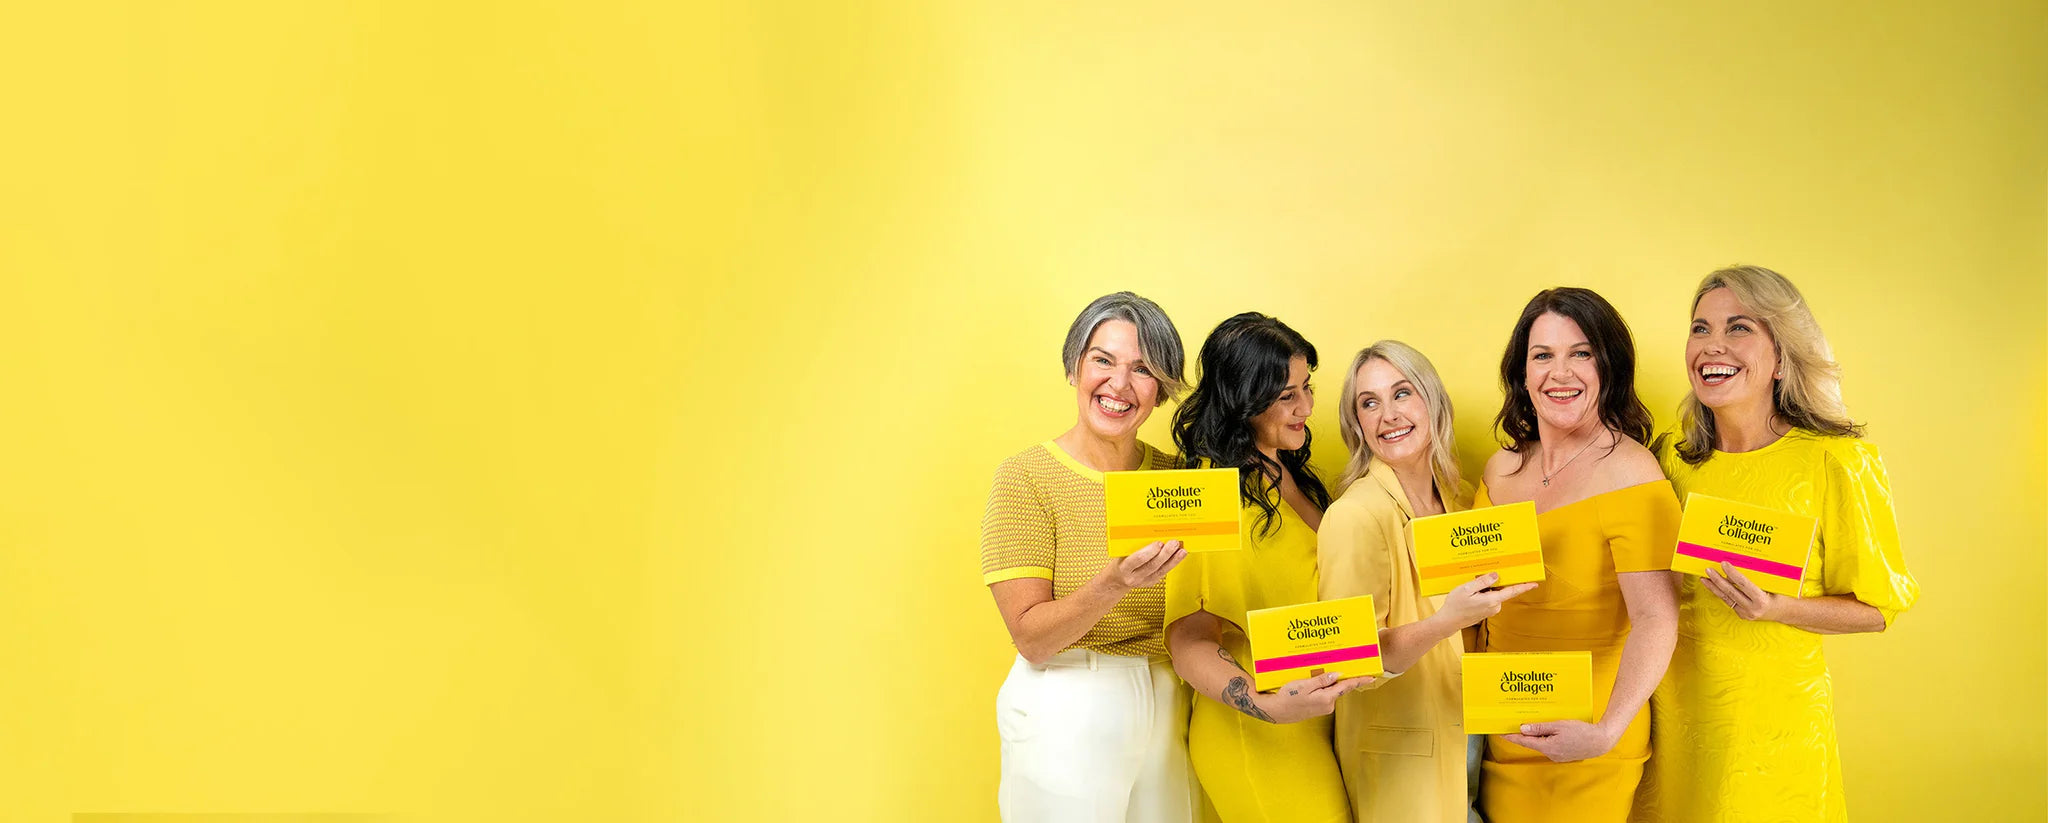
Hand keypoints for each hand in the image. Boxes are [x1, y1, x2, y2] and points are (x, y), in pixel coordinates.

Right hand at [1102, 540, 1186, 591]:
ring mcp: (1144, 581)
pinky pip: (1164, 572)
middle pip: (1152, 565)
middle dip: (1165, 553)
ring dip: (1173, 559)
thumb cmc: (1118, 562)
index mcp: (1124, 567)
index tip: (1159, 543)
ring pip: (1161, 570)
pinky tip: (1179, 556)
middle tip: (1174, 543)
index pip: (1138, 559)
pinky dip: (1173, 563)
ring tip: (1182, 550)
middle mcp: (1134, 576)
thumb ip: (1131, 545)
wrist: (1116, 580)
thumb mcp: (1119, 553)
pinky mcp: (1152, 582)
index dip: (1150, 551)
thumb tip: (1147, 531)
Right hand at [1253, 670, 1373, 723]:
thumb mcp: (1304, 685)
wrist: (1275, 711)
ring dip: (1329, 682)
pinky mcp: (1317, 708)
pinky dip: (1322, 687)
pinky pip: (1324, 694)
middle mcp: (1328, 705)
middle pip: (1339, 687)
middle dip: (1341, 677)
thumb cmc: (1287, 697)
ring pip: (1331, 691)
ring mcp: (1323, 708)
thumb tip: (1337, 675)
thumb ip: (1322, 680)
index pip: (1346, 687)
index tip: (1372, 677)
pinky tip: (1315, 681)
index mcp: (1326, 698)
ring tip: (1322, 671)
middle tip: (1345, 665)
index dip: (1359, 680)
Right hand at [1435, 572, 1538, 628]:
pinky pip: (1489, 598)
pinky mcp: (1486, 611)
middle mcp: (1495, 606)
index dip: (1524, 586)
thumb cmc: (1455, 605)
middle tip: (1482, 578)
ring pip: (1494, 594)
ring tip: (1471, 588)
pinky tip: (1472, 594)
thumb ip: (1483, 581)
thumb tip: (1496, 575)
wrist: (1448, 621)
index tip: (1534, 583)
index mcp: (1492, 600)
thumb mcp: (1467, 589)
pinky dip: (1483, 594)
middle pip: (1501, 590)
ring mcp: (1491, 610)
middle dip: (1494, 582)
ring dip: (1486, 588)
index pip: (1512, 591)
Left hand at [1500, 719, 1618, 762]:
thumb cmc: (1582, 732)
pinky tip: (1548, 730)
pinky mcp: (1564, 753)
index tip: (1500, 733)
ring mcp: (1557, 755)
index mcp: (1547, 747)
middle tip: (1513, 725)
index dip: (1512, 737)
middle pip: (1532, 743)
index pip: (1524, 742)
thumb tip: (1523, 728)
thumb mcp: (1559, 726)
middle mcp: (1550, 754)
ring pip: (1542, 744)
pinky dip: (1546, 738)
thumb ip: (1540, 728)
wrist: (1600, 741)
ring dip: (1536, 735)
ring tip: (1531, 725)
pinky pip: (1550, 744)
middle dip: (1523, 734)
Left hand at [1701, 562, 1783, 621]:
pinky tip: (1713, 586)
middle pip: (1731, 592)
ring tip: (1704, 578)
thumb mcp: (1775, 585)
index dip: (1732, 573)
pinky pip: (1730, 602)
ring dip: (1714, 587)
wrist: (1787, 613)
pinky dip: (1721, 593)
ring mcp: (1746, 614)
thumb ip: (1760, 578)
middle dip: (1717, 580)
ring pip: (1726, 598)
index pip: (1743, 584)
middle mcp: (1752, 609)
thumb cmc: (1783, 595)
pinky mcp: (1742, 615)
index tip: (1723, 563)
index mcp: (1762, 601)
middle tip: (1708, 569)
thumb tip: (1743, 563)